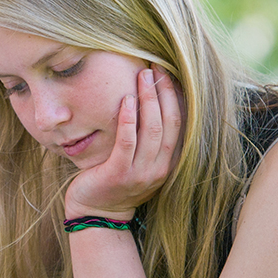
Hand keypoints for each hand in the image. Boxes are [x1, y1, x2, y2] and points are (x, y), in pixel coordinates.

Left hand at [64, 67, 184, 219]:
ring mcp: (141, 173)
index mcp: (168, 163)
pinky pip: (128, 142)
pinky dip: (129, 120)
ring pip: (152, 129)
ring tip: (143, 75)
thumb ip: (148, 139)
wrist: (96, 212)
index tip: (170, 72)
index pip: (181, 124)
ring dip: (149, 99)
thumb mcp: (139, 160)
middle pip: (170, 122)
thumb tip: (151, 101)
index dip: (177, 97)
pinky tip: (127, 100)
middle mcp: (160, 168)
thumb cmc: (114, 180)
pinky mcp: (119, 174)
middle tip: (156, 66)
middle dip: (164, 91)